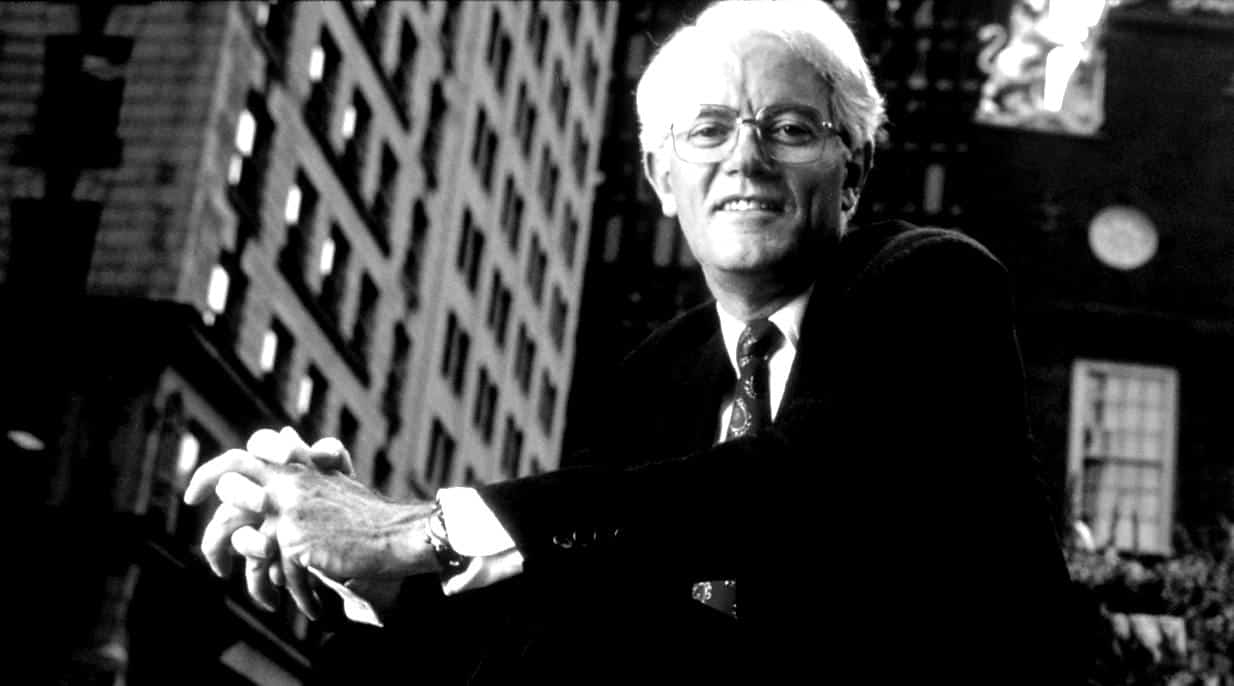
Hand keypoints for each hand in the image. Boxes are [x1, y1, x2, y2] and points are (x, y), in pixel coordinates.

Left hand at [185, 429, 439, 617]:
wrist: (398, 533)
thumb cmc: (370, 514)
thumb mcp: (334, 480)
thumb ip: (307, 464)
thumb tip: (283, 434)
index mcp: (294, 468)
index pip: (238, 458)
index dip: (209, 474)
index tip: (193, 497)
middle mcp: (286, 483)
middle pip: (228, 496)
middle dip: (214, 538)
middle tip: (217, 568)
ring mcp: (289, 511)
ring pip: (247, 546)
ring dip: (255, 582)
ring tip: (266, 599)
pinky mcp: (297, 540)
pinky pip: (280, 572)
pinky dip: (294, 596)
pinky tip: (310, 609)